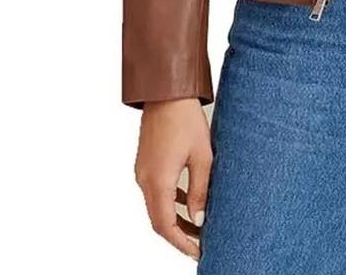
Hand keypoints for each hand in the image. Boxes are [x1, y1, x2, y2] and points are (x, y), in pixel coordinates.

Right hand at [134, 98, 212, 260]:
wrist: (167, 93)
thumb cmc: (185, 119)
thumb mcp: (202, 156)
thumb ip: (200, 190)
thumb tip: (199, 219)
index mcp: (157, 180)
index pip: (165, 225)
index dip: (181, 243)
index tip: (197, 252)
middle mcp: (144, 179)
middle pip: (158, 219)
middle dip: (179, 235)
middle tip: (200, 244)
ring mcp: (142, 170)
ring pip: (157, 206)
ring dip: (175, 219)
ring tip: (198, 226)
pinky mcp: (145, 162)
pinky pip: (156, 191)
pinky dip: (171, 202)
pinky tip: (188, 200)